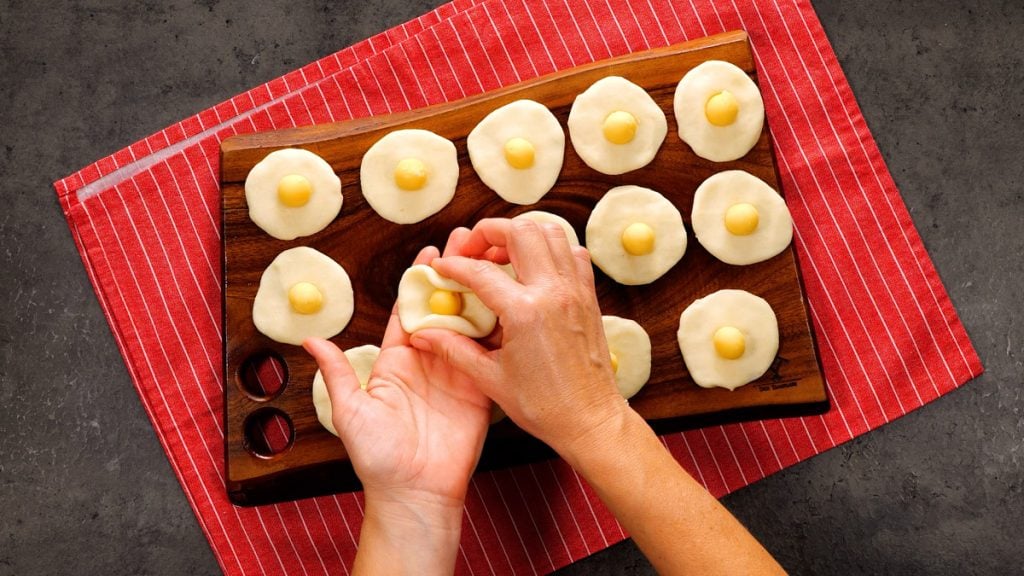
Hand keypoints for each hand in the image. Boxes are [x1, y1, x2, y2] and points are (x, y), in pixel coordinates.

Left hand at [304, 245, 491, 574]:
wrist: (415, 493)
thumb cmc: (378, 457)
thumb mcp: (351, 411)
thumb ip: (337, 372)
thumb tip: (310, 340)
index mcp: (397, 361)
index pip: (410, 311)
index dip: (420, 281)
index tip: (432, 251)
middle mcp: (429, 361)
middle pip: (444, 309)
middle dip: (455, 277)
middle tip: (468, 245)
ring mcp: (457, 372)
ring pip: (471, 324)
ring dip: (481, 294)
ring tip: (494, 261)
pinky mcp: (481, 388)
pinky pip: (491, 352)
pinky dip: (501, 327)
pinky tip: (512, 300)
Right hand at [410, 218, 626, 457]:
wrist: (590, 419)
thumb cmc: (542, 405)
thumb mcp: (490, 379)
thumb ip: (454, 349)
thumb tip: (423, 334)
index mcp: (525, 311)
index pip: (480, 271)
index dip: (453, 265)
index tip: (440, 269)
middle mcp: (552, 291)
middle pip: (519, 231)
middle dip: (489, 232)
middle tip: (472, 251)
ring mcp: (574, 290)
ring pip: (550, 232)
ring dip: (521, 234)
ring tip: (501, 254)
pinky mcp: (588, 296)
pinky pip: (572, 253)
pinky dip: (551, 249)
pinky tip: (533, 269)